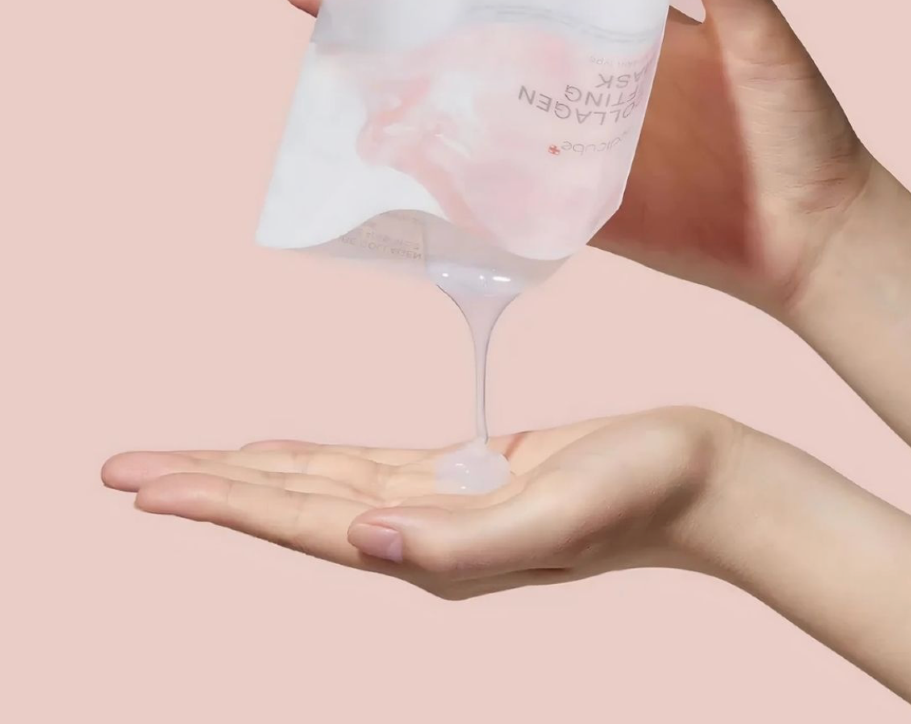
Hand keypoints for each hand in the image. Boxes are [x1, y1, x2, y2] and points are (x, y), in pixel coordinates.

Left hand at [101, 407, 735, 598]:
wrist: (694, 477)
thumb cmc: (640, 491)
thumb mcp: (558, 514)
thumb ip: (462, 539)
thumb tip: (363, 539)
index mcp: (434, 551)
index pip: (303, 524)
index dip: (222, 505)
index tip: (143, 490)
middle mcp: (422, 534)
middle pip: (291, 508)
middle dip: (206, 489)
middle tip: (119, 474)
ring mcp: (439, 505)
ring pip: (318, 487)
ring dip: (246, 476)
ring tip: (180, 467)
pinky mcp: (462, 474)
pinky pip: (362, 467)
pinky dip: (309, 462)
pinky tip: (281, 457)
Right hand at [281, 0, 872, 313]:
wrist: (807, 238)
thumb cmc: (800, 131)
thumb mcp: (763, 43)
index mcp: (620, 10)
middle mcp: (580, 63)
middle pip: (468, 17)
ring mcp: (566, 131)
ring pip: (465, 93)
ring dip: (394, 74)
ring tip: (326, 54)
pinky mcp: (567, 194)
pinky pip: (490, 175)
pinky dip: (438, 161)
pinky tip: (382, 145)